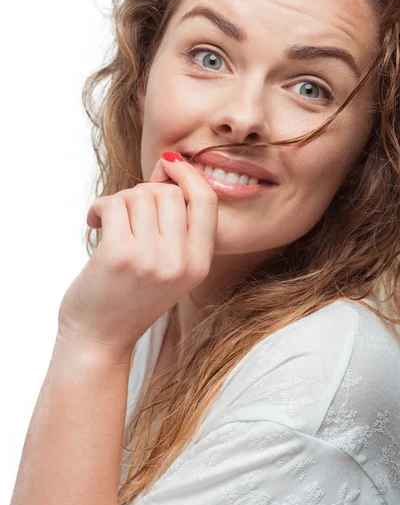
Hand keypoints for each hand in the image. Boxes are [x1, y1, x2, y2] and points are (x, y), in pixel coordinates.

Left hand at [57, 153, 217, 361]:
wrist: (99, 339)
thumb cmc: (129, 298)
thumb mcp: (171, 269)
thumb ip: (178, 227)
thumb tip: (169, 167)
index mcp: (199, 264)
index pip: (206, 200)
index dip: (188, 174)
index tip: (168, 165)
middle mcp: (181, 262)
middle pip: (169, 192)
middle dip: (143, 193)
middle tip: (126, 212)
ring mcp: (152, 259)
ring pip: (139, 195)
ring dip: (119, 202)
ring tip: (109, 222)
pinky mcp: (120, 256)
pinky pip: (113, 204)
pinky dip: (99, 207)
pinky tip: (94, 223)